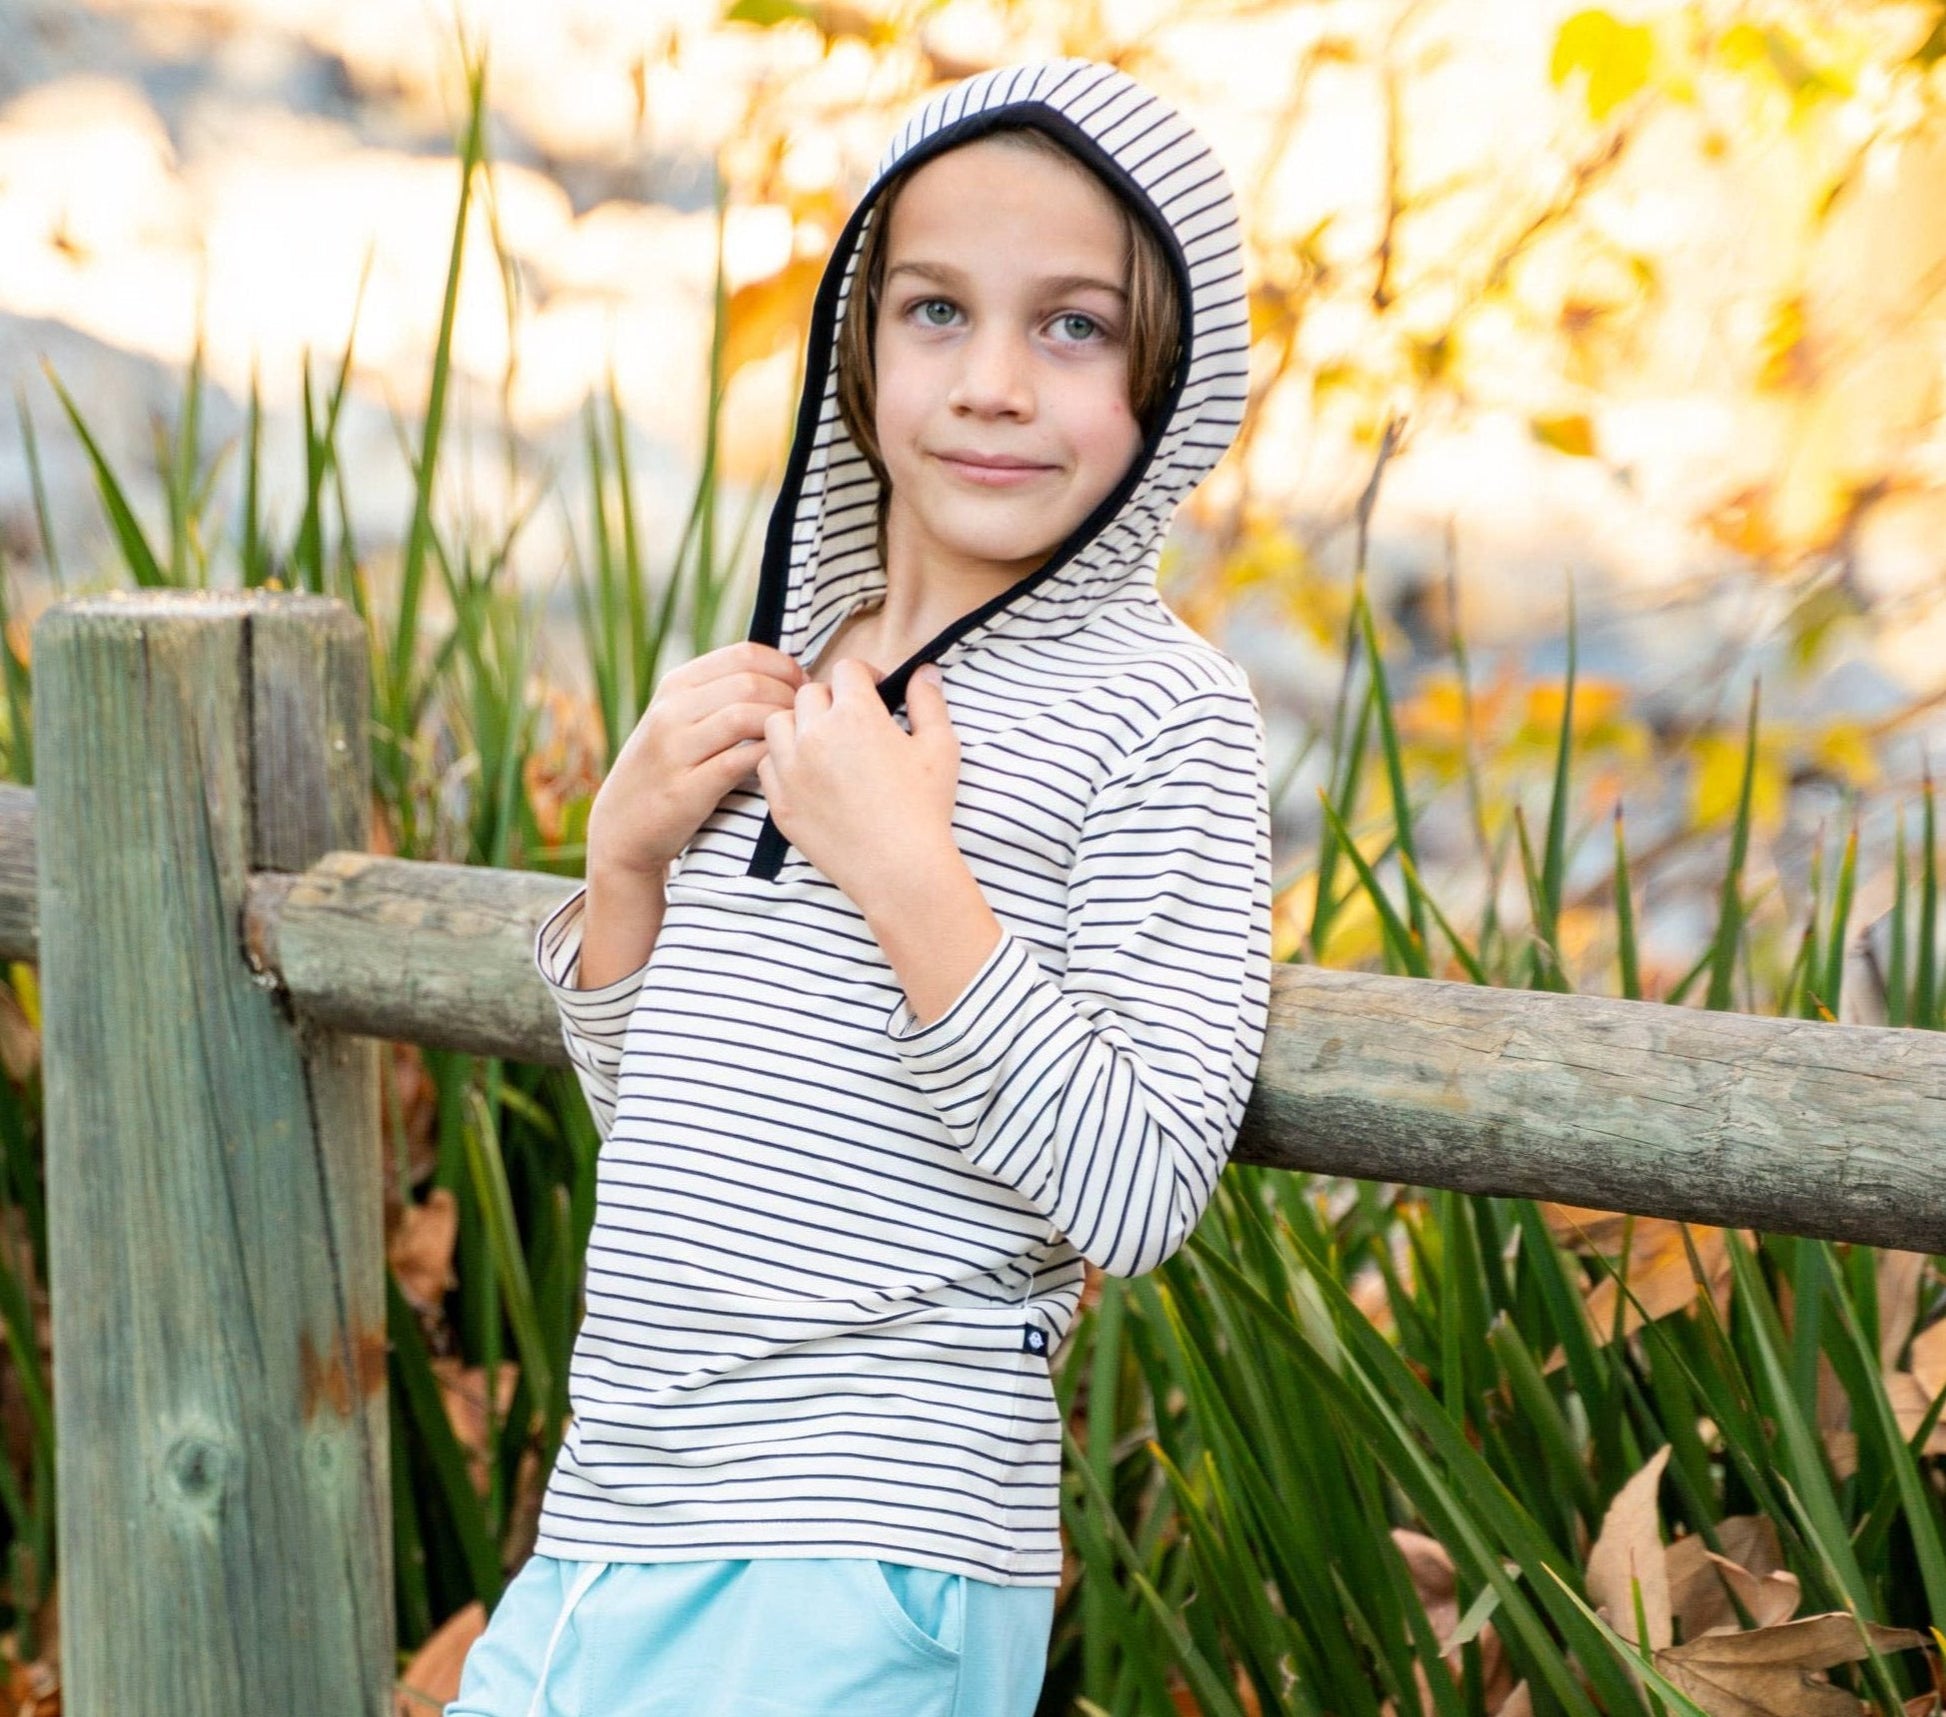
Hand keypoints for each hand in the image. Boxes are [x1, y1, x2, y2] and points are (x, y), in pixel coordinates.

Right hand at [586, 640, 805, 878]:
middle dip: (789, 695)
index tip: (801, 687)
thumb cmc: (667, 769)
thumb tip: (781, 674)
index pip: (743, 655)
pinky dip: (768, 757)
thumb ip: (718, 695)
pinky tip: (780, 763)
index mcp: (675, 686)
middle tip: (808, 716)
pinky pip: (739, 761)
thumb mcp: (679, 720)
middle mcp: (671, 711)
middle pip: (749, 682)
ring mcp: (675, 749)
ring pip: (744, 716)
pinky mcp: (686, 789)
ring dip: (782, 724)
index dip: (784, 667)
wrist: (623, 827)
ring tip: (798, 738)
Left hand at [757, 660, 961, 906]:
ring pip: (778, 723)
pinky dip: (783, 761)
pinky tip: (808, 774)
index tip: (876, 694)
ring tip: (823, 744)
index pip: (847, 669)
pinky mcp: (779, 800)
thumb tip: (924, 671)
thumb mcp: (940, 747)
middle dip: (832, 700)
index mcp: (856, 713)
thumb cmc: (924, 807)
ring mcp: (791, 768)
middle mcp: (815, 734)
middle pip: (810, 693)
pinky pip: (767, 763)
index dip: (865, 676)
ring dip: (799, 725)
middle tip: (852, 723)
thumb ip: (929, 701)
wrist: (899, 868)